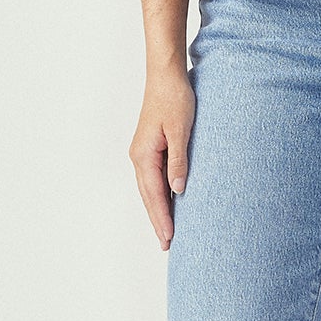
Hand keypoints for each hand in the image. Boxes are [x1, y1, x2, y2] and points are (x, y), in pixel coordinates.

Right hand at [129, 64, 195, 249]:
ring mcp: (143, 152)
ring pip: (149, 189)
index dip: (162, 218)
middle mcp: (139, 156)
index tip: (169, 239)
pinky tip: (168, 203)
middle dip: (157, 220)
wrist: (166, 76)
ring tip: (167, 231)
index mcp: (144, 155)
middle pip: (148, 196)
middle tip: (167, 245)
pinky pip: (153, 178)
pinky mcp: (150, 147)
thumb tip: (178, 190)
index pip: (153, 195)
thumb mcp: (181, 131)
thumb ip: (179, 161)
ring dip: (157, 210)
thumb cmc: (175, 99)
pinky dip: (159, 194)